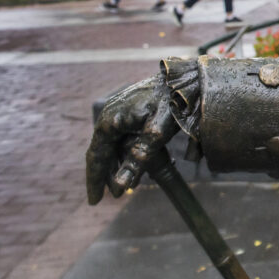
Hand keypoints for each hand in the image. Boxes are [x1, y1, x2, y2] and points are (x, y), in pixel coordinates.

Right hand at [86, 75, 179, 204]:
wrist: (184, 77)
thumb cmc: (171, 103)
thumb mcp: (156, 133)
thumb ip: (138, 159)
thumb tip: (120, 186)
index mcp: (109, 121)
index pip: (96, 157)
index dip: (95, 180)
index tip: (95, 201)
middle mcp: (108, 114)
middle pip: (101, 151)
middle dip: (105, 174)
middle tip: (110, 195)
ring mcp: (117, 109)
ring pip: (111, 143)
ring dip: (116, 163)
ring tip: (122, 182)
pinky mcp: (129, 107)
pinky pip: (120, 133)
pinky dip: (123, 150)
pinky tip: (132, 159)